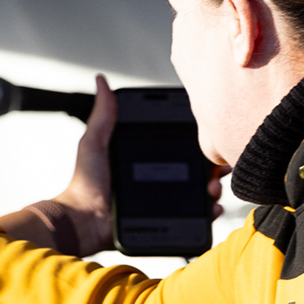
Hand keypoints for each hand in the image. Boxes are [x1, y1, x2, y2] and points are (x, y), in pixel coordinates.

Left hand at [36, 75, 227, 252]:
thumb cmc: (86, 184)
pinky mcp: (168, 218)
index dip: (197, 139)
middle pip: (195, 165)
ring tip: (212, 186)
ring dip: (213, 186)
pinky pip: (195, 214)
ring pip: (200, 189)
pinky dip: (209, 211)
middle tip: (217, 166)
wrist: (86, 222)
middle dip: (212, 164)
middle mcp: (158, 175)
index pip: (177, 142)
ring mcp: (165, 198)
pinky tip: (211, 207)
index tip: (210, 136)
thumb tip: (101, 81)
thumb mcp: (95, 144)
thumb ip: (103, 115)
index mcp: (145, 155)